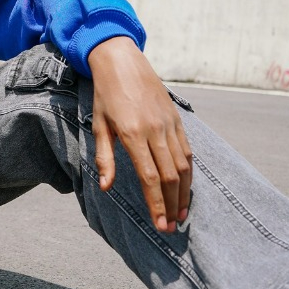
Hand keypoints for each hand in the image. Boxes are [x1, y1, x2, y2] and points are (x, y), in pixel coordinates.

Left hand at [87, 36, 192, 232]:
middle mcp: (155, 130)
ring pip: (183, 166)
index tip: (159, 225)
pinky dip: (189, 173)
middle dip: (171, 205)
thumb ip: (105, 158)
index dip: (156, 204)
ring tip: (181, 215)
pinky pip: (187, 151)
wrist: (122, 61)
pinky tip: (185, 188)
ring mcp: (169, 124)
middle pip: (170, 177)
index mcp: (133, 134)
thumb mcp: (99, 125)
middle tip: (171, 227)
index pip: (149, 177)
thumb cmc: (106, 95)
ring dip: (184, 193)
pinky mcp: (177, 119)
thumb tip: (105, 187)